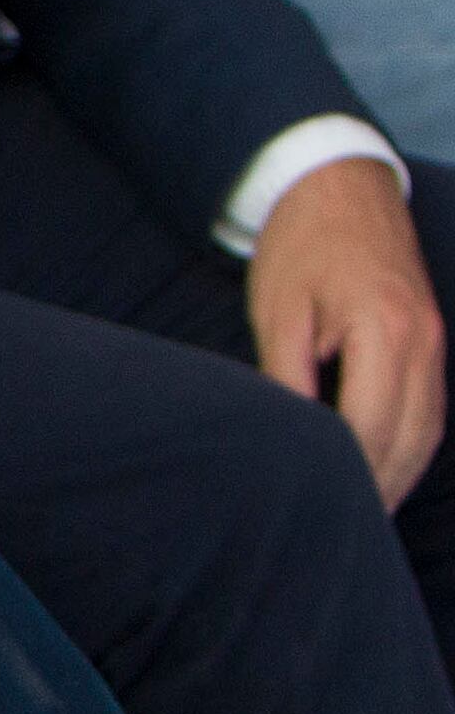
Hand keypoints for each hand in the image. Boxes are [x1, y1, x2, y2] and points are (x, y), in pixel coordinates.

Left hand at [249, 157, 445, 506]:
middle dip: (376, 488)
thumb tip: (292, 439)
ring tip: (362, 516)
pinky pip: (430, 409)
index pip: (370, 427)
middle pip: (408, 439)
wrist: (335, 183)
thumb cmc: (298, 245)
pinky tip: (385, 472)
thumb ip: (287, 378)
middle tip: (338, 529)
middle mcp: (423, 342)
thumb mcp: (278, 310)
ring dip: (399, 476)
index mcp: (384, 330)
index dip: (345, 474)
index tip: (315, 505)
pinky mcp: (432, 341)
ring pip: (428, 432)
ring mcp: (435, 342)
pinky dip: (410, 446)